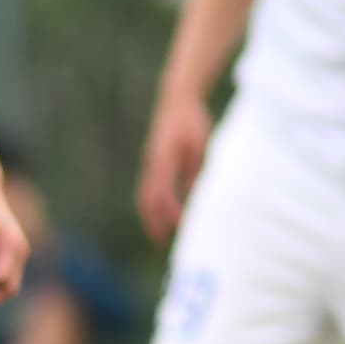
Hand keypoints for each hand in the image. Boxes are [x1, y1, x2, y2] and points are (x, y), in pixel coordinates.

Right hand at [137, 92, 211, 241]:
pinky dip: (152, 204)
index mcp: (164, 158)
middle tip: (161, 243)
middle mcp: (152, 162)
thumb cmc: (191, 121)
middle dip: (153, 222)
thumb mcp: (200, 145)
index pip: (164, 192)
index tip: (182, 226)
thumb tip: (195, 195)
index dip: (171, 211)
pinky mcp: (152, 161)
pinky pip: (148, 187)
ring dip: (150, 216)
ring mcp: (149, 162)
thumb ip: (195, 169)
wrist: (176, 100)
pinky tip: (160, 214)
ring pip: (144, 195)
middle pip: (147, 198)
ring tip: (158, 235)